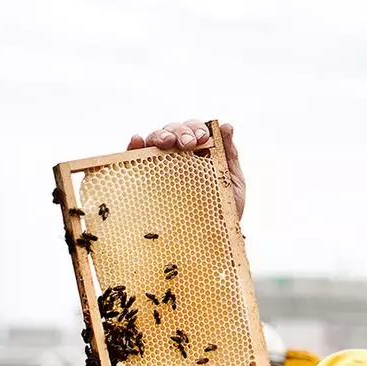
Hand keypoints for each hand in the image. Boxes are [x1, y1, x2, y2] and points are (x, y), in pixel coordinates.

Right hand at [128, 120, 245, 218]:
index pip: (193, 129)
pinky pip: (135, 159)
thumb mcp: (232, 181)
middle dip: (179, 131)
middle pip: (173, 131)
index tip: (202, 139)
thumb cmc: (224, 210)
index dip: (195, 128)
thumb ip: (230, 154)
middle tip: (188, 143)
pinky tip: (137, 140)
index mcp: (199, 151)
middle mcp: (178, 155)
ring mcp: (160, 166)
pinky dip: (134, 146)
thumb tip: (227, 125)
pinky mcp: (145, 180)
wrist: (212, 240)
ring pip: (155, 140)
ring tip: (166, 142)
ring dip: (160, 135)